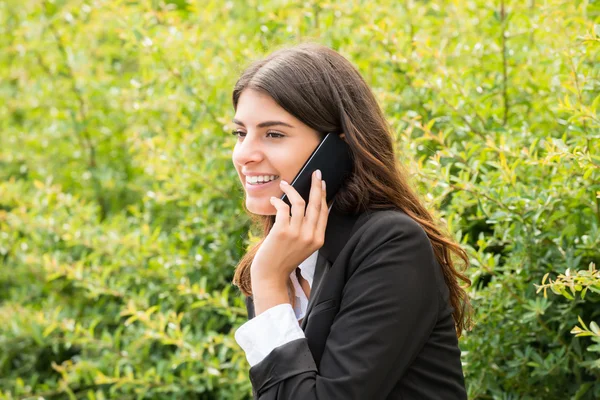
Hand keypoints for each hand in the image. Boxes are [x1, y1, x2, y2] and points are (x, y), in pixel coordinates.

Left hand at [250, 170, 327, 312]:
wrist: (271, 276)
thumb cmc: (283, 260)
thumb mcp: (303, 247)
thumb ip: (307, 230)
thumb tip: (305, 206)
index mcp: (318, 239)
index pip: (323, 212)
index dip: (323, 195)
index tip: (321, 183)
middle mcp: (310, 236)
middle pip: (316, 204)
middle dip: (316, 185)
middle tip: (315, 173)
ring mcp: (297, 233)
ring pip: (299, 202)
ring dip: (291, 190)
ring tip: (284, 184)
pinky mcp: (282, 231)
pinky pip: (282, 208)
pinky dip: (277, 201)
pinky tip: (273, 199)